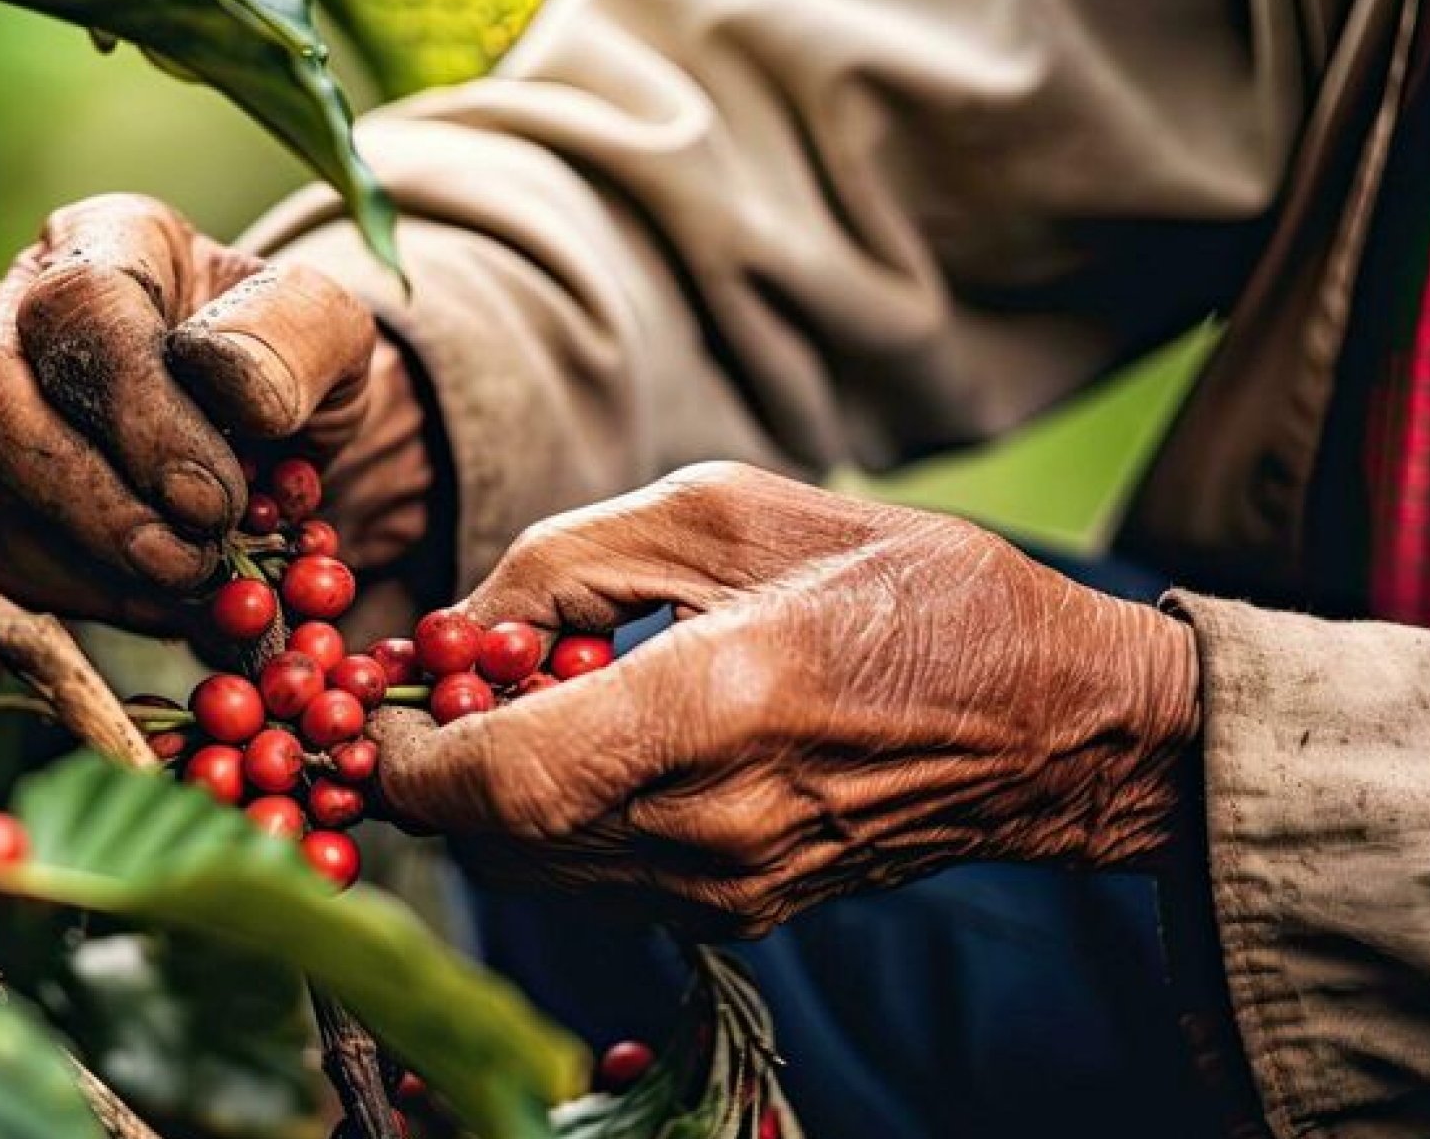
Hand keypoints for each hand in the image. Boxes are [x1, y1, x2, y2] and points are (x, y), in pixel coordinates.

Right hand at [0, 194, 429, 631]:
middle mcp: (14, 311)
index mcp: (106, 241)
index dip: (138, 412)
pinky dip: (78, 597)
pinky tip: (161, 601)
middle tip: (187, 559)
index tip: (214, 497)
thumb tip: (236, 389)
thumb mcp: (333, 333)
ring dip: (85, 558)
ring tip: (192, 583)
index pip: (80, 304)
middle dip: (86, 494)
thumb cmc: (290, 366)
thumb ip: (300, 341)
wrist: (274, 434)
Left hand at [376, 463, 1200, 935]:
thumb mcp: (729, 515)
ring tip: (520, 709)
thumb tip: (451, 629)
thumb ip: (565, 564)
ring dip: (488, 801)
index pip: (502, 784)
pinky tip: (587, 748)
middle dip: (433, 775)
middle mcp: (714, 825)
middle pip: (497, 842)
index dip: (411, 758)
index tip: (381, 706)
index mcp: (717, 707)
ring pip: (534, 871)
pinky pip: (592, 883)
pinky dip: (551, 825)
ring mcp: (727, 887)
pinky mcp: (737, 914)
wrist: (1048, 720)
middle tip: (433, 693)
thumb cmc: (903, 586)